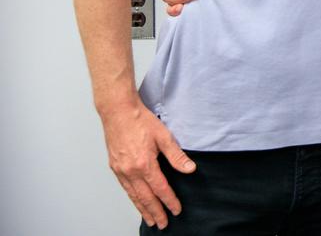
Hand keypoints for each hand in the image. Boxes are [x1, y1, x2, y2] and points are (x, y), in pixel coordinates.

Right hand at [100, 99, 194, 228]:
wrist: (118, 112)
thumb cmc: (141, 121)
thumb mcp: (164, 136)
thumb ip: (177, 156)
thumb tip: (190, 169)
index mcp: (144, 164)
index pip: (160, 189)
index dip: (169, 201)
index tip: (176, 210)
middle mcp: (130, 171)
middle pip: (145, 197)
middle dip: (155, 212)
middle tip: (162, 224)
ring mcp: (120, 170)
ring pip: (133, 195)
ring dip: (142, 209)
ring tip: (150, 220)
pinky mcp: (115, 167)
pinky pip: (125, 188)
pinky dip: (132, 198)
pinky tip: (137, 202)